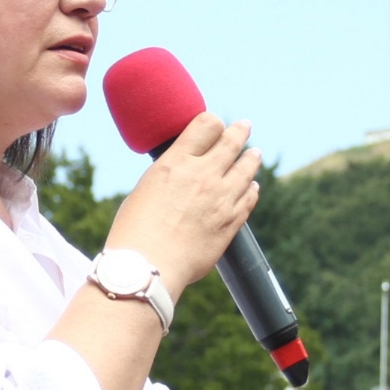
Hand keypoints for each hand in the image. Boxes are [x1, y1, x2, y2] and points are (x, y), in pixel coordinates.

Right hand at [105, 113, 259, 295]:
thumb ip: (169, 175)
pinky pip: (249, 198)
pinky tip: (252, 188)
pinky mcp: (231, 222)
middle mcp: (202, 175)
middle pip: (231, 142)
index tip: (215, 126)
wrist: (147, 266)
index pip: (206, 124)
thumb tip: (181, 172)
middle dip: (240, 131)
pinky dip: (252, 190)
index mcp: (176, 162)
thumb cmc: (134, 231)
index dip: (213, 122)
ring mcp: (221, 198)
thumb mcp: (146, 188)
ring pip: (246, 169)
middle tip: (244, 126)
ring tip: (255, 153)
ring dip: (251, 158)